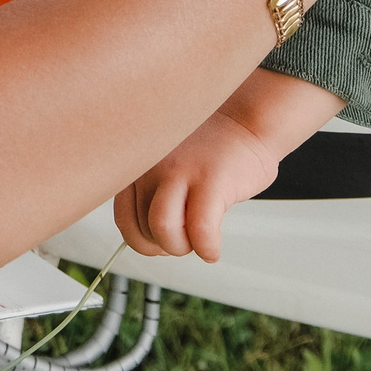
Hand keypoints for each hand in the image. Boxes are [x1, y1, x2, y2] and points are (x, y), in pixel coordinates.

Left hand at [113, 108, 280, 262]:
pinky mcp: (209, 179)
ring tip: (199, 239)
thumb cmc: (209, 151)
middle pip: (141, 230)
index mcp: (137, 163)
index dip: (144, 240)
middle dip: (166, 245)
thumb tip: (145, 240)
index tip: (162, 241)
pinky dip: (207, 249)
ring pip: (163, 230)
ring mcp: (179, 170)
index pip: (124, 219)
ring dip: (182, 247)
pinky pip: (200, 231)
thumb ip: (148, 192)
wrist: (246, 121)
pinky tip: (213, 247)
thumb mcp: (164, 164)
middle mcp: (150, 165)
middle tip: (186, 237)